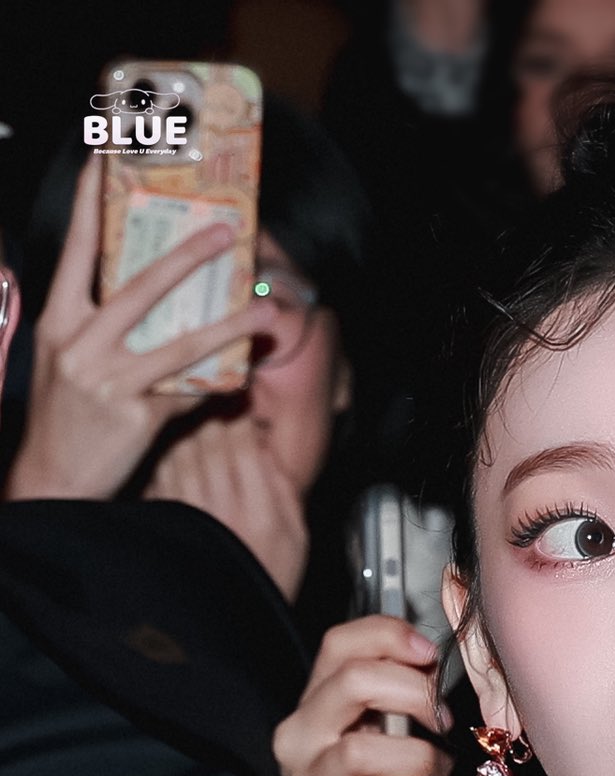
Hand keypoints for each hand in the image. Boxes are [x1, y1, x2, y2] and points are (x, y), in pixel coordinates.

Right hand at [4, 155, 280, 501]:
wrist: (53, 481)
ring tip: (262, 314)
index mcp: (59, 321)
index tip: (104, 158)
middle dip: (186, 257)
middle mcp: (81, 344)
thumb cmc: (64, 416)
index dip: (88, 202)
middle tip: (224, 233)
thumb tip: (152, 294)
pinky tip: (239, 375)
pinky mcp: (136, 418)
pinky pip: (187, 393)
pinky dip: (214, 385)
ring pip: (180, 345)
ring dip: (227, 327)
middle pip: (140, 287)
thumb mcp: (66, 360)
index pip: (76, 250)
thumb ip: (98, 325)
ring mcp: (109, 382)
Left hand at [145, 410, 309, 600]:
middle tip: (218, 410)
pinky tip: (180, 460)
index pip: (244, 442)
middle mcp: (224, 509)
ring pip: (181, 450)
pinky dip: (168, 458)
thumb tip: (266, 446)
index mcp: (261, 511)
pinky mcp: (168, 521)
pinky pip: (161, 473)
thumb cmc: (268, 578)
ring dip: (188, 434)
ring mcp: (191, 514)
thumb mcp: (297, 535)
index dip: (241, 417)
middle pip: (209, 439)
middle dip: (213, 417)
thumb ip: (283, 488)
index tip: (243, 410)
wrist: (235, 622)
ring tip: (198, 431)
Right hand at [274, 615, 451, 775]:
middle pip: (352, 683)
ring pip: (362, 751)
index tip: (431, 655)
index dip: (389, 636)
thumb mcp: (370, 735)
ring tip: (442, 769)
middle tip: (443, 721)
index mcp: (314, 704)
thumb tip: (435, 665)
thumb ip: (392, 699)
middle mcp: (301, 738)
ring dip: (420, 757)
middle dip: (414, 694)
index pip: (339, 644)